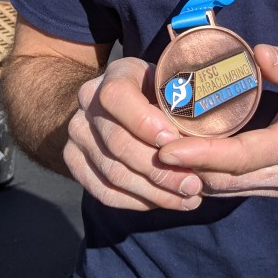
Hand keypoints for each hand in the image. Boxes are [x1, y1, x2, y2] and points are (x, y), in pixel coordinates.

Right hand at [63, 57, 204, 211]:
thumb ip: (182, 99)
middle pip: (117, 143)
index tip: (174, 140)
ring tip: (187, 198)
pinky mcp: (74, 160)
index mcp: (115, 75)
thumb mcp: (172, 82)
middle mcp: (88, 102)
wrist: (123, 101)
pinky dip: (135, 201)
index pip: (117, 96)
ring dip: (153, 191)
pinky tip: (162, 202)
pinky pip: (102, 190)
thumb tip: (204, 133)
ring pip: (112, 172)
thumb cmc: (161, 90)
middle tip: (193, 184)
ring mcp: (76, 133)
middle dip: (159, 169)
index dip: (144, 122)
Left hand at [156, 45, 277, 197]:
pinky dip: (200, 176)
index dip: (203, 153)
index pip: (242, 156)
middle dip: (185, 169)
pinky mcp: (265, 185)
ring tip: (153, 157)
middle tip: (147, 152)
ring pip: (223, 189)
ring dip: (189, 176)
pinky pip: (227, 187)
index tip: (167, 147)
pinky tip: (176, 163)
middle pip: (225, 180)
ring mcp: (275, 184)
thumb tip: (259, 53)